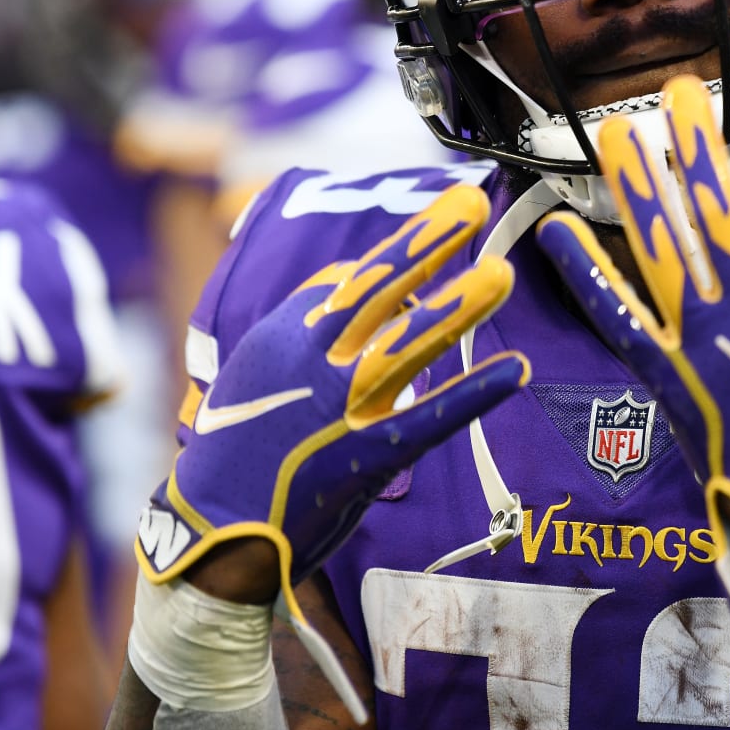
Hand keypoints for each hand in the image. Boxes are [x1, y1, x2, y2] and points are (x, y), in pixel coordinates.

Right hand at [136, 184, 526, 604]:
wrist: (212, 527)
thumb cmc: (233, 450)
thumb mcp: (254, 374)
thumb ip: (298, 334)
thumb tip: (339, 294)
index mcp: (284, 333)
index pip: (348, 281)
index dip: (394, 267)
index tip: (425, 259)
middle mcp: (313, 357)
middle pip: (380, 286)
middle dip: (427, 242)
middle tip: (472, 201)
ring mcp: (341, 404)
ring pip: (409, 342)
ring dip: (458, 307)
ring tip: (504, 275)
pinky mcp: (367, 453)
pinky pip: (431, 417)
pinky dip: (474, 393)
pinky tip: (517, 371)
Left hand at [537, 77, 729, 600]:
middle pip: (710, 203)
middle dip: (693, 140)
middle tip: (678, 89)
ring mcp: (693, 337)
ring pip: (660, 241)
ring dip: (637, 181)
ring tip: (616, 133)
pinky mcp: (663, 373)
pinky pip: (615, 314)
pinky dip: (583, 271)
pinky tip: (551, 230)